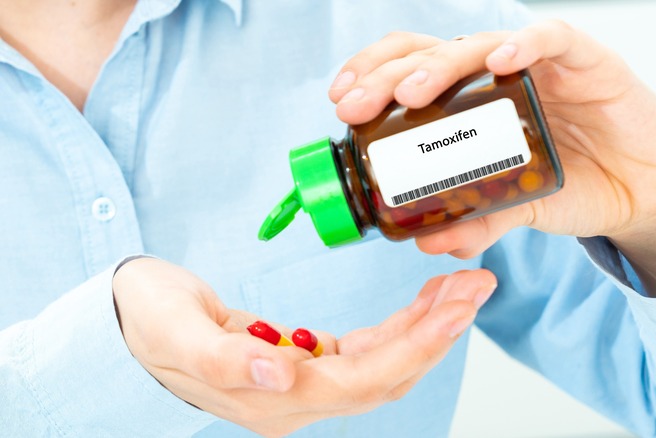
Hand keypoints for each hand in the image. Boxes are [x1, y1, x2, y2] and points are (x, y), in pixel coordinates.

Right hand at [113, 257, 495, 436]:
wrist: (130, 321)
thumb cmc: (148, 321)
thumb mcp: (175, 332)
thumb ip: (226, 360)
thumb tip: (282, 373)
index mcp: (272, 399)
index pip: (363, 381)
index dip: (416, 347)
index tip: (458, 308)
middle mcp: (295, 400)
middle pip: (386, 375)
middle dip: (438, 332)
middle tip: (478, 286)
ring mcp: (302, 383)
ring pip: (383, 363)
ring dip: (426, 327)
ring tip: (462, 287)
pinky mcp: (304, 360)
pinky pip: (365, 349)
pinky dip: (399, 326)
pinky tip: (422, 303)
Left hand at [329, 21, 655, 294]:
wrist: (642, 192)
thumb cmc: (576, 185)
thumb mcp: (516, 209)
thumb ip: (477, 221)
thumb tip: (428, 242)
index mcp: (474, 101)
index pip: (412, 72)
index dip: (373, 79)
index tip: (343, 105)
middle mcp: (499, 75)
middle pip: (431, 56)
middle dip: (386, 77)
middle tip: (355, 105)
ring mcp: (540, 64)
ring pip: (479, 44)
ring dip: (440, 65)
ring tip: (410, 94)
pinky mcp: (587, 61)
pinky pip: (552, 39)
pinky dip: (525, 45)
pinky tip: (501, 62)